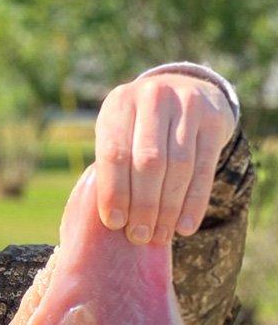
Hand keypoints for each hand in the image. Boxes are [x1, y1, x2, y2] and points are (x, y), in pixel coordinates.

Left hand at [94, 73, 235, 244]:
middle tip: (139, 236)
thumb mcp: (117, 131)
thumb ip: (110, 164)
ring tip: (159, 236)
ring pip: (179, 167)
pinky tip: (185, 226)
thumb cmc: (137, 125)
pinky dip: (194, 202)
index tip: (114, 223)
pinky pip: (205, 167)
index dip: (114, 191)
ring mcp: (187, 105)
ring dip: (169, 208)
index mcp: (119, 104)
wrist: (183, 89)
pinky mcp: (214, 120)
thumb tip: (110, 219)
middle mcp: (153, 98)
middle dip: (143, 205)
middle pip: (149, 162)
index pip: (115, 153)